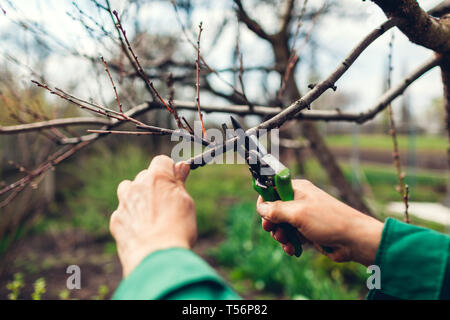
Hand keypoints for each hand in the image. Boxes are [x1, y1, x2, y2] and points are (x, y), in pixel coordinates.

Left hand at [110, 155, 195, 276]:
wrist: (155, 259)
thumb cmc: (176, 230)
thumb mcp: (186, 203)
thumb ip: (180, 183)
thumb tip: (181, 167)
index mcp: (157, 178)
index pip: (161, 161)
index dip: (169, 170)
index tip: (176, 181)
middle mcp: (137, 186)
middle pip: (144, 176)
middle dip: (154, 185)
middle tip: (167, 203)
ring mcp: (124, 203)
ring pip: (128, 190)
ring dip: (137, 196)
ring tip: (150, 214)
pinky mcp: (116, 220)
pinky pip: (123, 212)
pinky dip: (130, 217)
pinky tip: (142, 231)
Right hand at [256, 180, 382, 265]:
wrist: (354, 240)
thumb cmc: (329, 221)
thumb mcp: (297, 213)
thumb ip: (276, 210)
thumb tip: (261, 208)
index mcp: (297, 189)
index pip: (272, 189)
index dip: (265, 201)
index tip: (263, 215)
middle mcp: (299, 200)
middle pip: (274, 210)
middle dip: (271, 222)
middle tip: (271, 231)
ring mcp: (304, 216)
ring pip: (282, 225)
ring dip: (280, 235)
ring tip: (286, 242)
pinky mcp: (308, 231)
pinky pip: (291, 236)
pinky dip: (289, 243)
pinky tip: (292, 250)